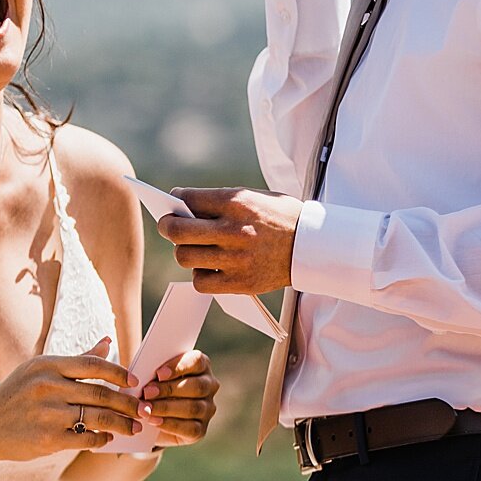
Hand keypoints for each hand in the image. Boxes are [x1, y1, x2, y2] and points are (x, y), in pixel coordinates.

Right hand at [0, 338, 143, 461]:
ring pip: (97, 418)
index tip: (134, 382)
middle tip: (144, 410)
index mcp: (47, 365)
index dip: (119, 372)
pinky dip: (101, 439)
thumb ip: (76, 359)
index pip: (93, 365)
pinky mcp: (47, 439)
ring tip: (133, 427)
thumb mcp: (39, 370)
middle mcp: (48, 387)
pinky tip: (108, 439)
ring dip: (121, 424)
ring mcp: (47, 414)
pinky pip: (85, 439)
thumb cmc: (15, 395)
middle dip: (127, 404)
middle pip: (100, 394)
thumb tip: (108, 342)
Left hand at [136, 349, 218, 446]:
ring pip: (193, 408)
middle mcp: (209, 386)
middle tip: (146, 392)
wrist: (150, 414)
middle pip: (196, 386)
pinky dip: (169, 424)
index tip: (159, 374)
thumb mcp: (153, 374)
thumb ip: (154, 370)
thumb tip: (145, 372)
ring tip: (146, 408)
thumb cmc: (153, 386)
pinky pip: (190, 428)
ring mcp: (207, 409)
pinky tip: (154, 421)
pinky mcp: (201, 429)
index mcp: (202, 365)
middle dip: (169, 389)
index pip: (197, 361)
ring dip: (166, 408)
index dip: (179, 367)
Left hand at [157, 188, 302, 294]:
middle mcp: (233, 230)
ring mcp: (236, 258)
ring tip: (192, 248)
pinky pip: (201, 282)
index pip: (189, 199)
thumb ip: (221, 202)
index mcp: (237, 202)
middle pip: (178, 231)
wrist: (313, 245)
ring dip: (184, 252)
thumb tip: (185, 207)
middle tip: (168, 226)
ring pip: (185, 257)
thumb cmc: (280, 217)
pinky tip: (209, 267)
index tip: (173, 203)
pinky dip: (200, 275)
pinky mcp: (240, 282)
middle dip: (167, 226)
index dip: (175, 200)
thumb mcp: (254, 197)